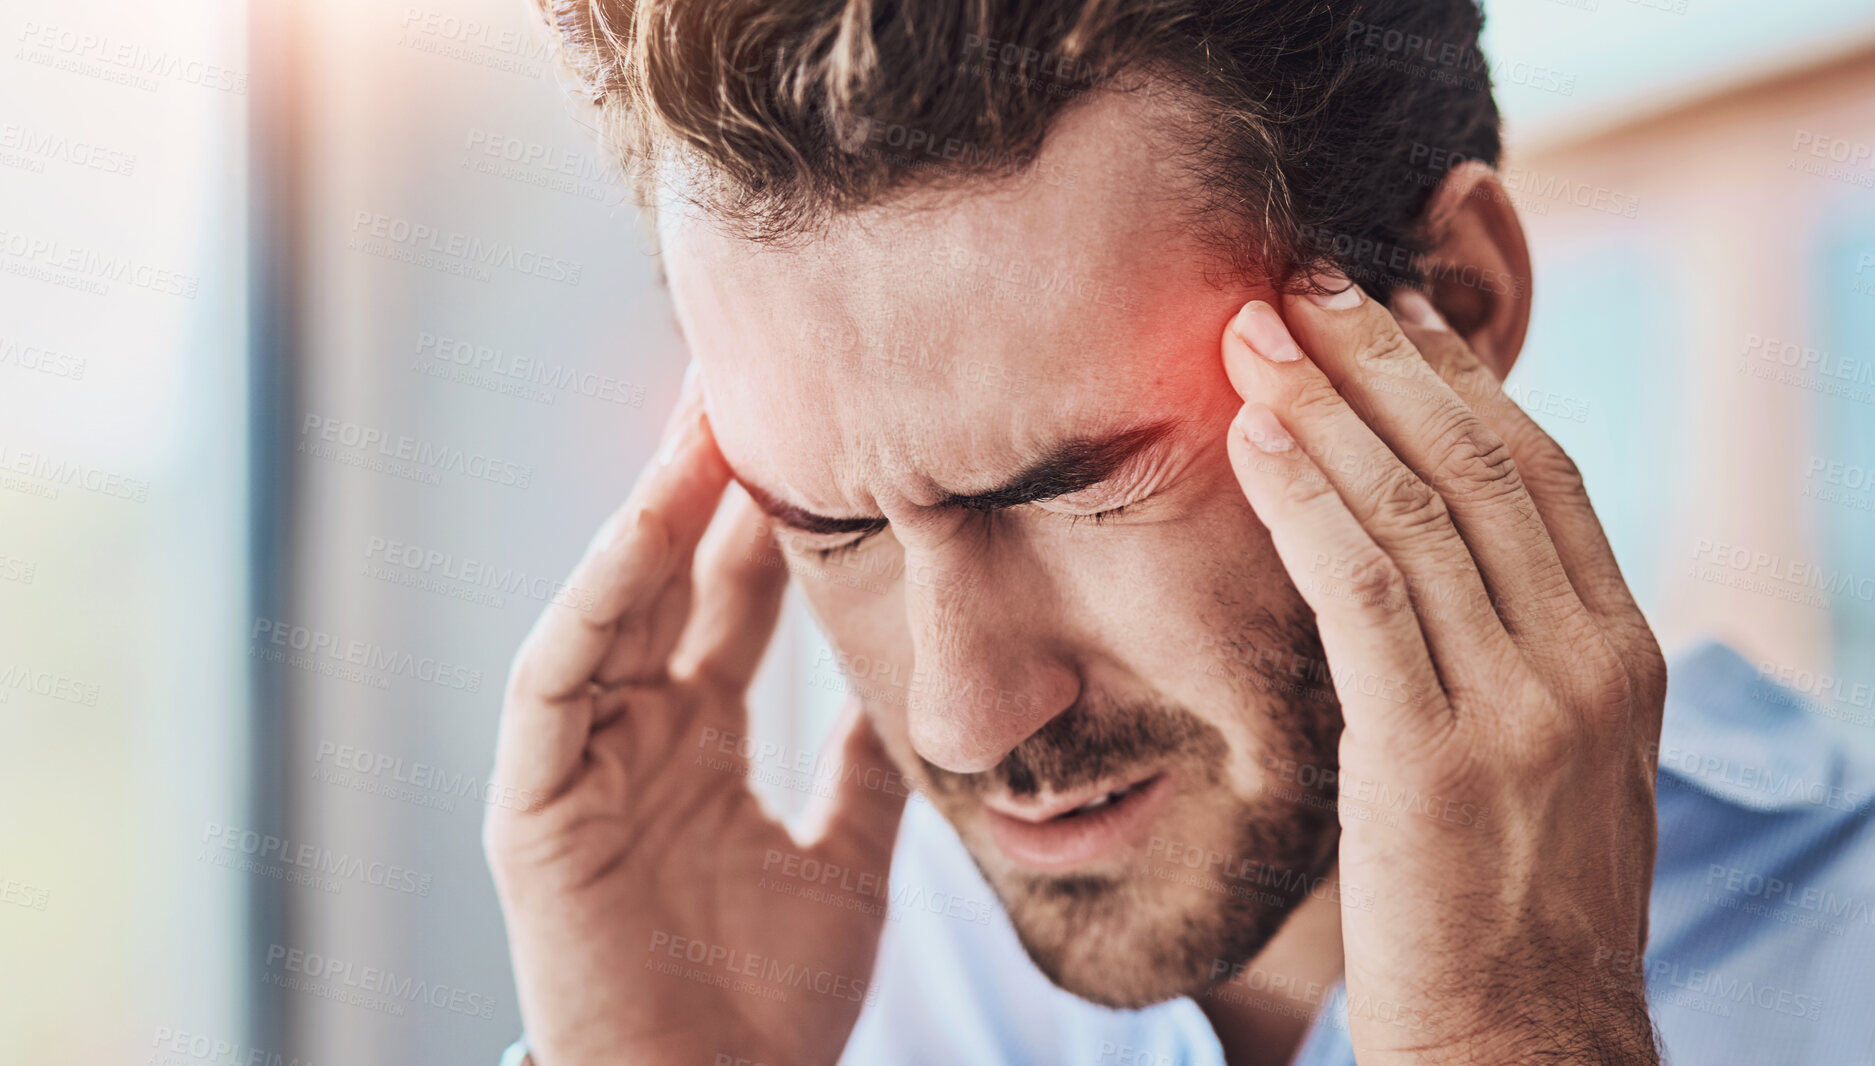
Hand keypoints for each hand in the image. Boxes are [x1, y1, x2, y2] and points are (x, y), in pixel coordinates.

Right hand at [484, 376, 907, 1065]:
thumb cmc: (771, 1003)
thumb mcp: (846, 859)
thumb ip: (865, 769)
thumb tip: (906, 687)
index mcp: (703, 740)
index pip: (733, 596)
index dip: (771, 513)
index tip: (824, 424)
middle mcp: (639, 731)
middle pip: (672, 575)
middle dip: (707, 478)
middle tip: (752, 372)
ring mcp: (582, 759)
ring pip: (612, 603)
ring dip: (652, 510)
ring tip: (702, 417)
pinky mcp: (532, 800)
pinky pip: (558, 677)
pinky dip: (598, 597)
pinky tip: (645, 526)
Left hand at [1218, 276, 1665, 1062]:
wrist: (1526, 1045)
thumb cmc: (1518, 903)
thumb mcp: (1556, 759)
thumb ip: (1522, 650)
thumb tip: (1449, 556)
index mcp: (1621, 652)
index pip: (1537, 472)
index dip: (1458, 376)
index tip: (1388, 308)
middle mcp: (1586, 661)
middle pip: (1478, 462)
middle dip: (1383, 357)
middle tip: (1303, 279)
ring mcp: (1521, 706)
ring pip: (1416, 508)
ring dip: (1325, 404)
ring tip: (1252, 332)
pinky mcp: (1437, 755)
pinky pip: (1363, 590)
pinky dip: (1304, 498)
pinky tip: (1253, 438)